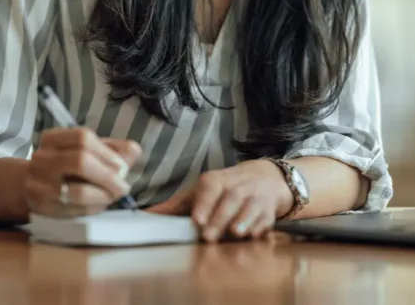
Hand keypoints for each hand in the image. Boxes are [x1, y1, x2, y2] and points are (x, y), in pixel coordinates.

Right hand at [25, 127, 141, 216]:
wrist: (30, 187)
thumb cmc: (67, 167)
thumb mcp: (87, 152)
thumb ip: (113, 149)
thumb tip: (134, 150)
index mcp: (53, 139)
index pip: (83, 138)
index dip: (108, 153)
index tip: (122, 166)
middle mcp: (42, 159)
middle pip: (80, 161)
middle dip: (108, 175)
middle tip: (123, 186)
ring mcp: (39, 184)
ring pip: (79, 191)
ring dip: (104, 195)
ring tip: (113, 195)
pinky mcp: (43, 207)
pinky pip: (75, 210)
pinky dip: (94, 207)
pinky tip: (99, 203)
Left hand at [147, 160, 292, 240]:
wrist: (264, 177)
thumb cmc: (224, 188)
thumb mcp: (200, 191)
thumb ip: (175, 206)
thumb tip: (146, 216)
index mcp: (216, 180)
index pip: (209, 188)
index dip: (204, 203)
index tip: (197, 220)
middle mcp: (237, 186)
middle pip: (230, 199)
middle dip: (220, 217)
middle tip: (209, 236)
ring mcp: (255, 197)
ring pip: (250, 206)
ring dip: (243, 220)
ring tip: (235, 233)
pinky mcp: (269, 210)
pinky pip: (266, 217)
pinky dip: (260, 226)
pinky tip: (253, 234)